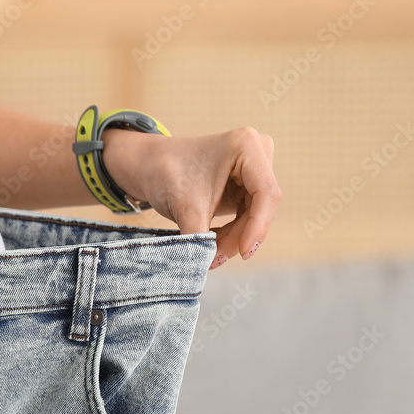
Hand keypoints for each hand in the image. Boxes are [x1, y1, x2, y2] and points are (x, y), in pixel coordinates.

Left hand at [101, 126, 281, 267]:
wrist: (147, 166)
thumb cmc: (164, 174)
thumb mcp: (185, 208)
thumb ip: (202, 239)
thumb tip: (206, 268)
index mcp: (245, 145)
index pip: (265, 193)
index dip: (258, 227)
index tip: (243, 253)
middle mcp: (256, 152)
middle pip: (261, 206)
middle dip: (240, 235)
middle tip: (215, 258)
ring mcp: (253, 168)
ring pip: (256, 214)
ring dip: (235, 237)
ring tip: (210, 253)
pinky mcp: (246, 183)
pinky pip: (248, 215)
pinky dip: (232, 231)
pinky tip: (212, 241)